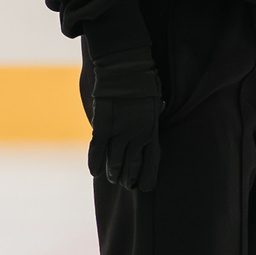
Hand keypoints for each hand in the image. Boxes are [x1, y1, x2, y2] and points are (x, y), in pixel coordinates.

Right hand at [85, 55, 161, 191]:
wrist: (126, 67)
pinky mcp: (104, 125)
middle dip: (130, 177)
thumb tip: (161, 105)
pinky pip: (98, 149)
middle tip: (127, 186)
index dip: (148, 174)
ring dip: (113, 173)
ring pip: (116, 160)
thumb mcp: (154, 96)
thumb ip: (155, 107)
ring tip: (112, 180)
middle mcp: (138, 135)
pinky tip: (94, 172)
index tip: (145, 187)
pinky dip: (95, 161)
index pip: (152, 159)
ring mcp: (121, 131)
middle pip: (133, 163)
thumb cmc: (142, 80)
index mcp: (152, 129)